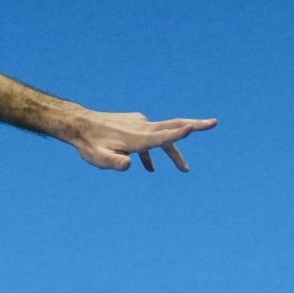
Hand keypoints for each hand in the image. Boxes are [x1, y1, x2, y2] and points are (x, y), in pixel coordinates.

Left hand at [67, 111, 217, 172]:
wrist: (79, 125)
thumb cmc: (89, 145)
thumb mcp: (99, 158)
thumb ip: (114, 162)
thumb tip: (129, 165)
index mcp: (137, 138)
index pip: (161, 136)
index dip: (177, 134)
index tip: (193, 127)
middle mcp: (142, 128)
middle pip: (172, 126)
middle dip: (194, 126)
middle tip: (214, 123)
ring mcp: (139, 124)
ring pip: (162, 135)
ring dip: (173, 151)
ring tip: (184, 169)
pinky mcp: (134, 125)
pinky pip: (149, 138)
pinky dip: (152, 152)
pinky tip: (149, 168)